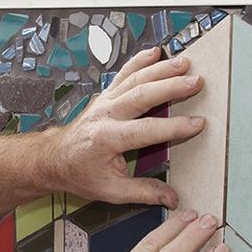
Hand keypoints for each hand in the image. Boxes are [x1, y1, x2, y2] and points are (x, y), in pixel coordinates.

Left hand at [39, 47, 205, 208]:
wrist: (54, 159)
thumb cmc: (80, 173)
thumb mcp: (110, 190)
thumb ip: (143, 192)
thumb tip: (172, 199)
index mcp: (107, 139)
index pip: (146, 130)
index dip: (174, 127)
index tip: (197, 124)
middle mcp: (105, 115)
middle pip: (141, 95)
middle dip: (171, 87)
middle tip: (196, 82)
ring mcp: (104, 102)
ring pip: (134, 79)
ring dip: (161, 69)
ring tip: (185, 63)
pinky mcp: (105, 96)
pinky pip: (124, 74)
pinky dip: (140, 61)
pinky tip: (156, 52)